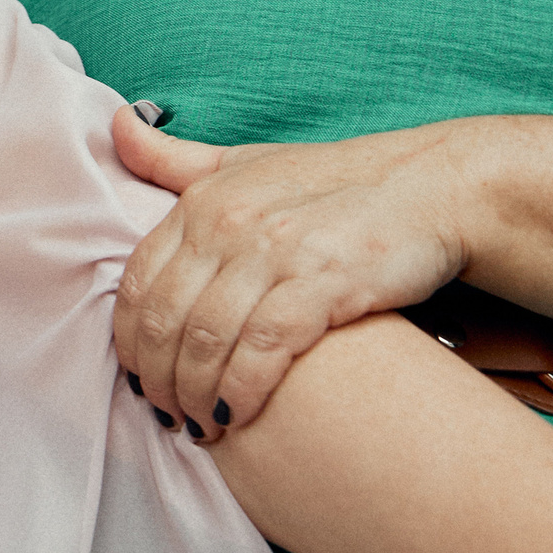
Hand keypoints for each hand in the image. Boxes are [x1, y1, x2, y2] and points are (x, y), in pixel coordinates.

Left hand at [110, 105, 470, 442]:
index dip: (129, 339)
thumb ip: (179, 160)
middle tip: (164, 415)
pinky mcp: (322, 283)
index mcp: (203, 199)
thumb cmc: (337, 181)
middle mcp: (229, 223)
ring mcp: (274, 252)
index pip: (139, 281)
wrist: (436, 186)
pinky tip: (236, 417)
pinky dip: (240, 392)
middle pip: (165, 319)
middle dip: (157, 379)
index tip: (137, 377)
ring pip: (205, 341)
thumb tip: (116, 126)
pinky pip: (261, 351)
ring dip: (193, 395)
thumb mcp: (248, 160)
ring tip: (198, 427)